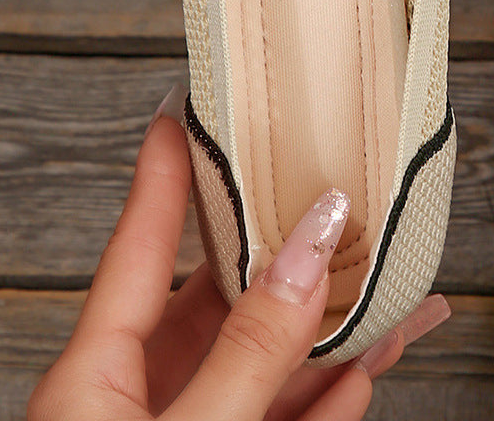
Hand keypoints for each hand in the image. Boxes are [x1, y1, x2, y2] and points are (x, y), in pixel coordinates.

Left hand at [29, 88, 449, 420]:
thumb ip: (253, 346)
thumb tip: (315, 239)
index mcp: (96, 377)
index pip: (141, 242)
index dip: (167, 168)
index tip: (190, 103)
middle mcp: (144, 400)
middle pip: (225, 295)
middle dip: (289, 243)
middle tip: (336, 184)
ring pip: (274, 359)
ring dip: (337, 322)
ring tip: (396, 275)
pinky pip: (293, 418)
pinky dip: (337, 396)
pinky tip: (373, 366)